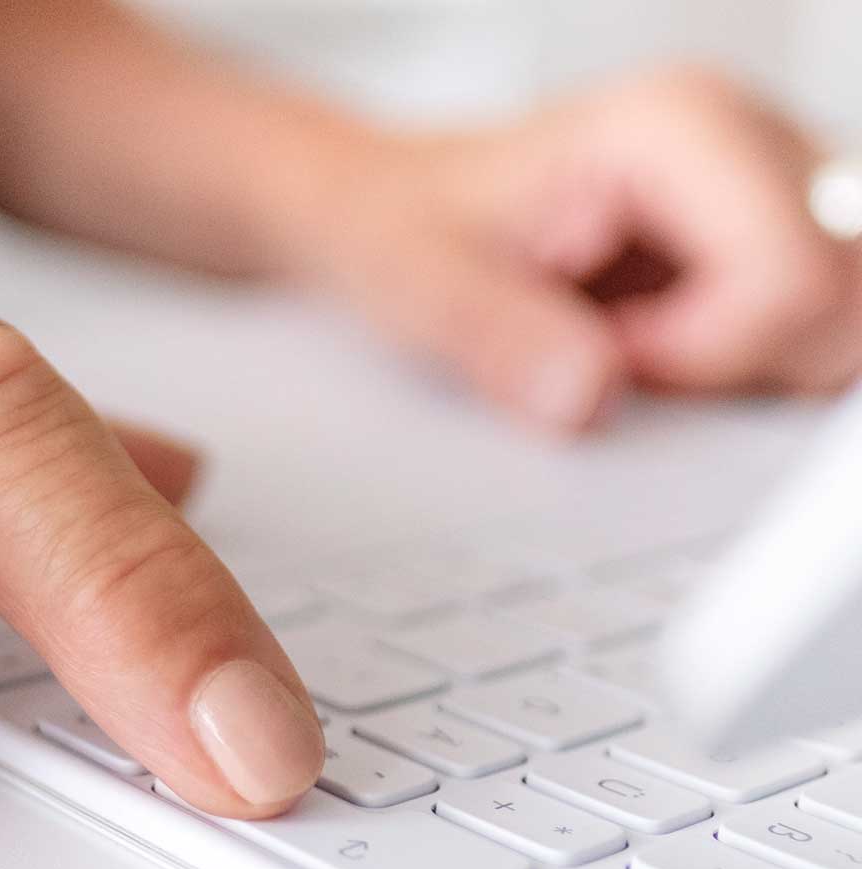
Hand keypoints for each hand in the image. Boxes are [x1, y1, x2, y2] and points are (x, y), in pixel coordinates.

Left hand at [294, 67, 861, 431]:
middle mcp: (751, 139)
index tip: (609, 352)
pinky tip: (664, 344)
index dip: (704, 353)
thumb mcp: (425, 286)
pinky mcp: (776, 235)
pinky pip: (816, 331)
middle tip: (625, 350)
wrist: (395, 210)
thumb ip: (501, 337)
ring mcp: (775, 188)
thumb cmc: (411, 226)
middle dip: (739, 364)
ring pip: (843, 322)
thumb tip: (585, 396)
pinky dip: (747, 365)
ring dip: (747, 367)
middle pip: (844, 302)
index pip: (795, 279)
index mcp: (680, 126)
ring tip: (639, 343)